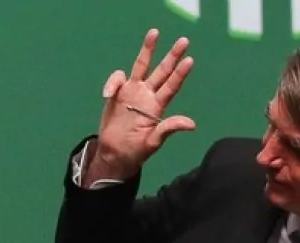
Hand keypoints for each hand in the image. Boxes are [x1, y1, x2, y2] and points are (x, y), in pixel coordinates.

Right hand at [85, 28, 195, 183]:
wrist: (114, 154)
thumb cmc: (136, 151)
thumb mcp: (153, 142)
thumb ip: (169, 129)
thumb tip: (192, 124)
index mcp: (158, 107)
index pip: (171, 87)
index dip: (180, 74)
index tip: (189, 60)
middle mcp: (148, 95)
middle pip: (161, 71)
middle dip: (172, 55)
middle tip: (184, 40)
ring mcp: (132, 92)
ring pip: (141, 66)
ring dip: (148, 50)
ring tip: (154, 33)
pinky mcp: (117, 93)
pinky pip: (117, 79)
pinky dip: (113, 82)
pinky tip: (107, 95)